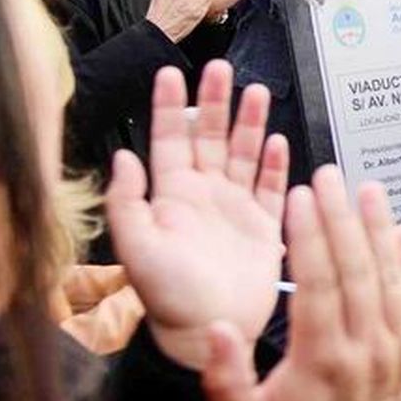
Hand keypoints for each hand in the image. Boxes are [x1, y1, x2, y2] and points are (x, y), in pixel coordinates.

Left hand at [106, 61, 289, 370]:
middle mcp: (205, 196)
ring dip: (250, 123)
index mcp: (173, 197)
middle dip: (215, 102)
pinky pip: (272, 187)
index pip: (170, 140)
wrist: (212, 331)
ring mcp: (237, 210)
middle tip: (221, 69)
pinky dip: (276, 164)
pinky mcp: (266, 228)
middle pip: (211, 138)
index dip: (169, 106)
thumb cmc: (170, 297)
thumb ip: (128, 201)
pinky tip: (278, 140)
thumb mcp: (137, 249)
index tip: (171, 72)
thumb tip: (123, 156)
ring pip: (245, 155)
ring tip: (257, 91)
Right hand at [201, 167, 400, 400]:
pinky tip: (400, 230)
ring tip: (368, 188)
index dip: (311, 239)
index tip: (301, 199)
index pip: (319, 286)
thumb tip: (216, 328)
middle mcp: (364, 347)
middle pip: (356, 270)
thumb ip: (223, 378)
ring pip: (388, 276)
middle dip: (341, 218)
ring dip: (378, 228)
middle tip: (329, 177)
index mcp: (322, 360)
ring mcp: (393, 345)